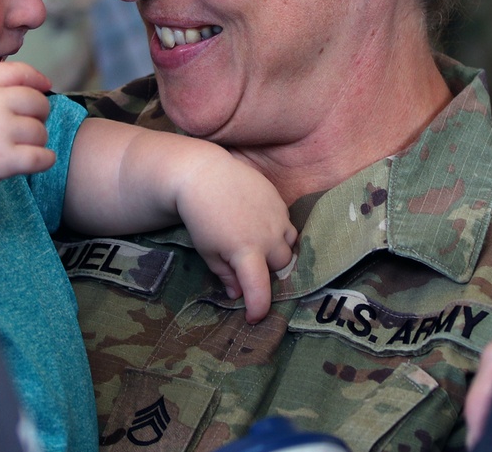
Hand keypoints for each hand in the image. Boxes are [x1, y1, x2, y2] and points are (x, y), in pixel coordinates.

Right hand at [0, 62, 54, 247]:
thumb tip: (22, 83)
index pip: (18, 71)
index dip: (36, 78)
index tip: (45, 86)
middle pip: (37, 101)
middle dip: (39, 114)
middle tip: (29, 125)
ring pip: (40, 131)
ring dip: (38, 141)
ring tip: (23, 147)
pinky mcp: (3, 159)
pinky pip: (42, 157)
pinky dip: (45, 160)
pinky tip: (39, 161)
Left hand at [176, 148, 296, 323]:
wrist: (203, 175)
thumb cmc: (201, 217)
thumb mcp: (207, 250)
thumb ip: (225, 274)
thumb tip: (238, 294)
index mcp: (245, 252)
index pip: (261, 289)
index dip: (259, 308)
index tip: (253, 318)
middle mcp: (267, 236)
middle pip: (281, 266)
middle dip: (269, 272)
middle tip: (250, 268)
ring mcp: (276, 216)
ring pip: (290, 246)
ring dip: (279, 252)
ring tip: (260, 247)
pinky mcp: (279, 200)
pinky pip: (287, 223)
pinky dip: (278, 231)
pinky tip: (260, 225)